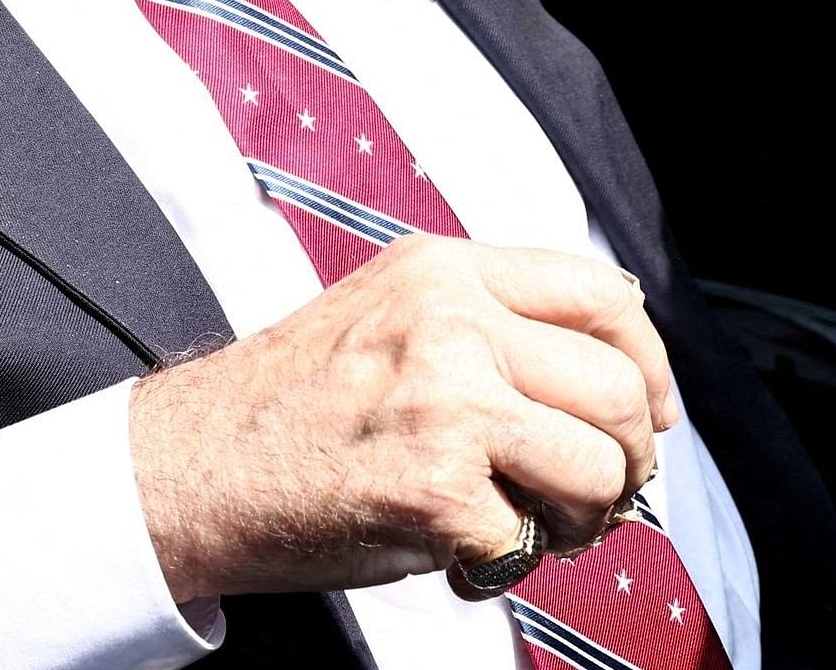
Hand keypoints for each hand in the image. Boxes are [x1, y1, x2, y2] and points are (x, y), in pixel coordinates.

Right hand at [127, 236, 674, 601]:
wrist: (186, 469)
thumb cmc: (289, 404)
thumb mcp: (388, 312)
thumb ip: (485, 318)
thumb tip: (614, 372)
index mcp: (443, 269)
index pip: (604, 293)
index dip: (648, 364)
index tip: (649, 412)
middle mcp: (450, 323)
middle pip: (618, 388)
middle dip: (626, 459)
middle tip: (591, 495)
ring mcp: (445, 405)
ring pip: (598, 468)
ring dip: (581, 519)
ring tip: (530, 526)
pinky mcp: (434, 491)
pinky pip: (529, 542)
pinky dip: (506, 565)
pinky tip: (458, 553)